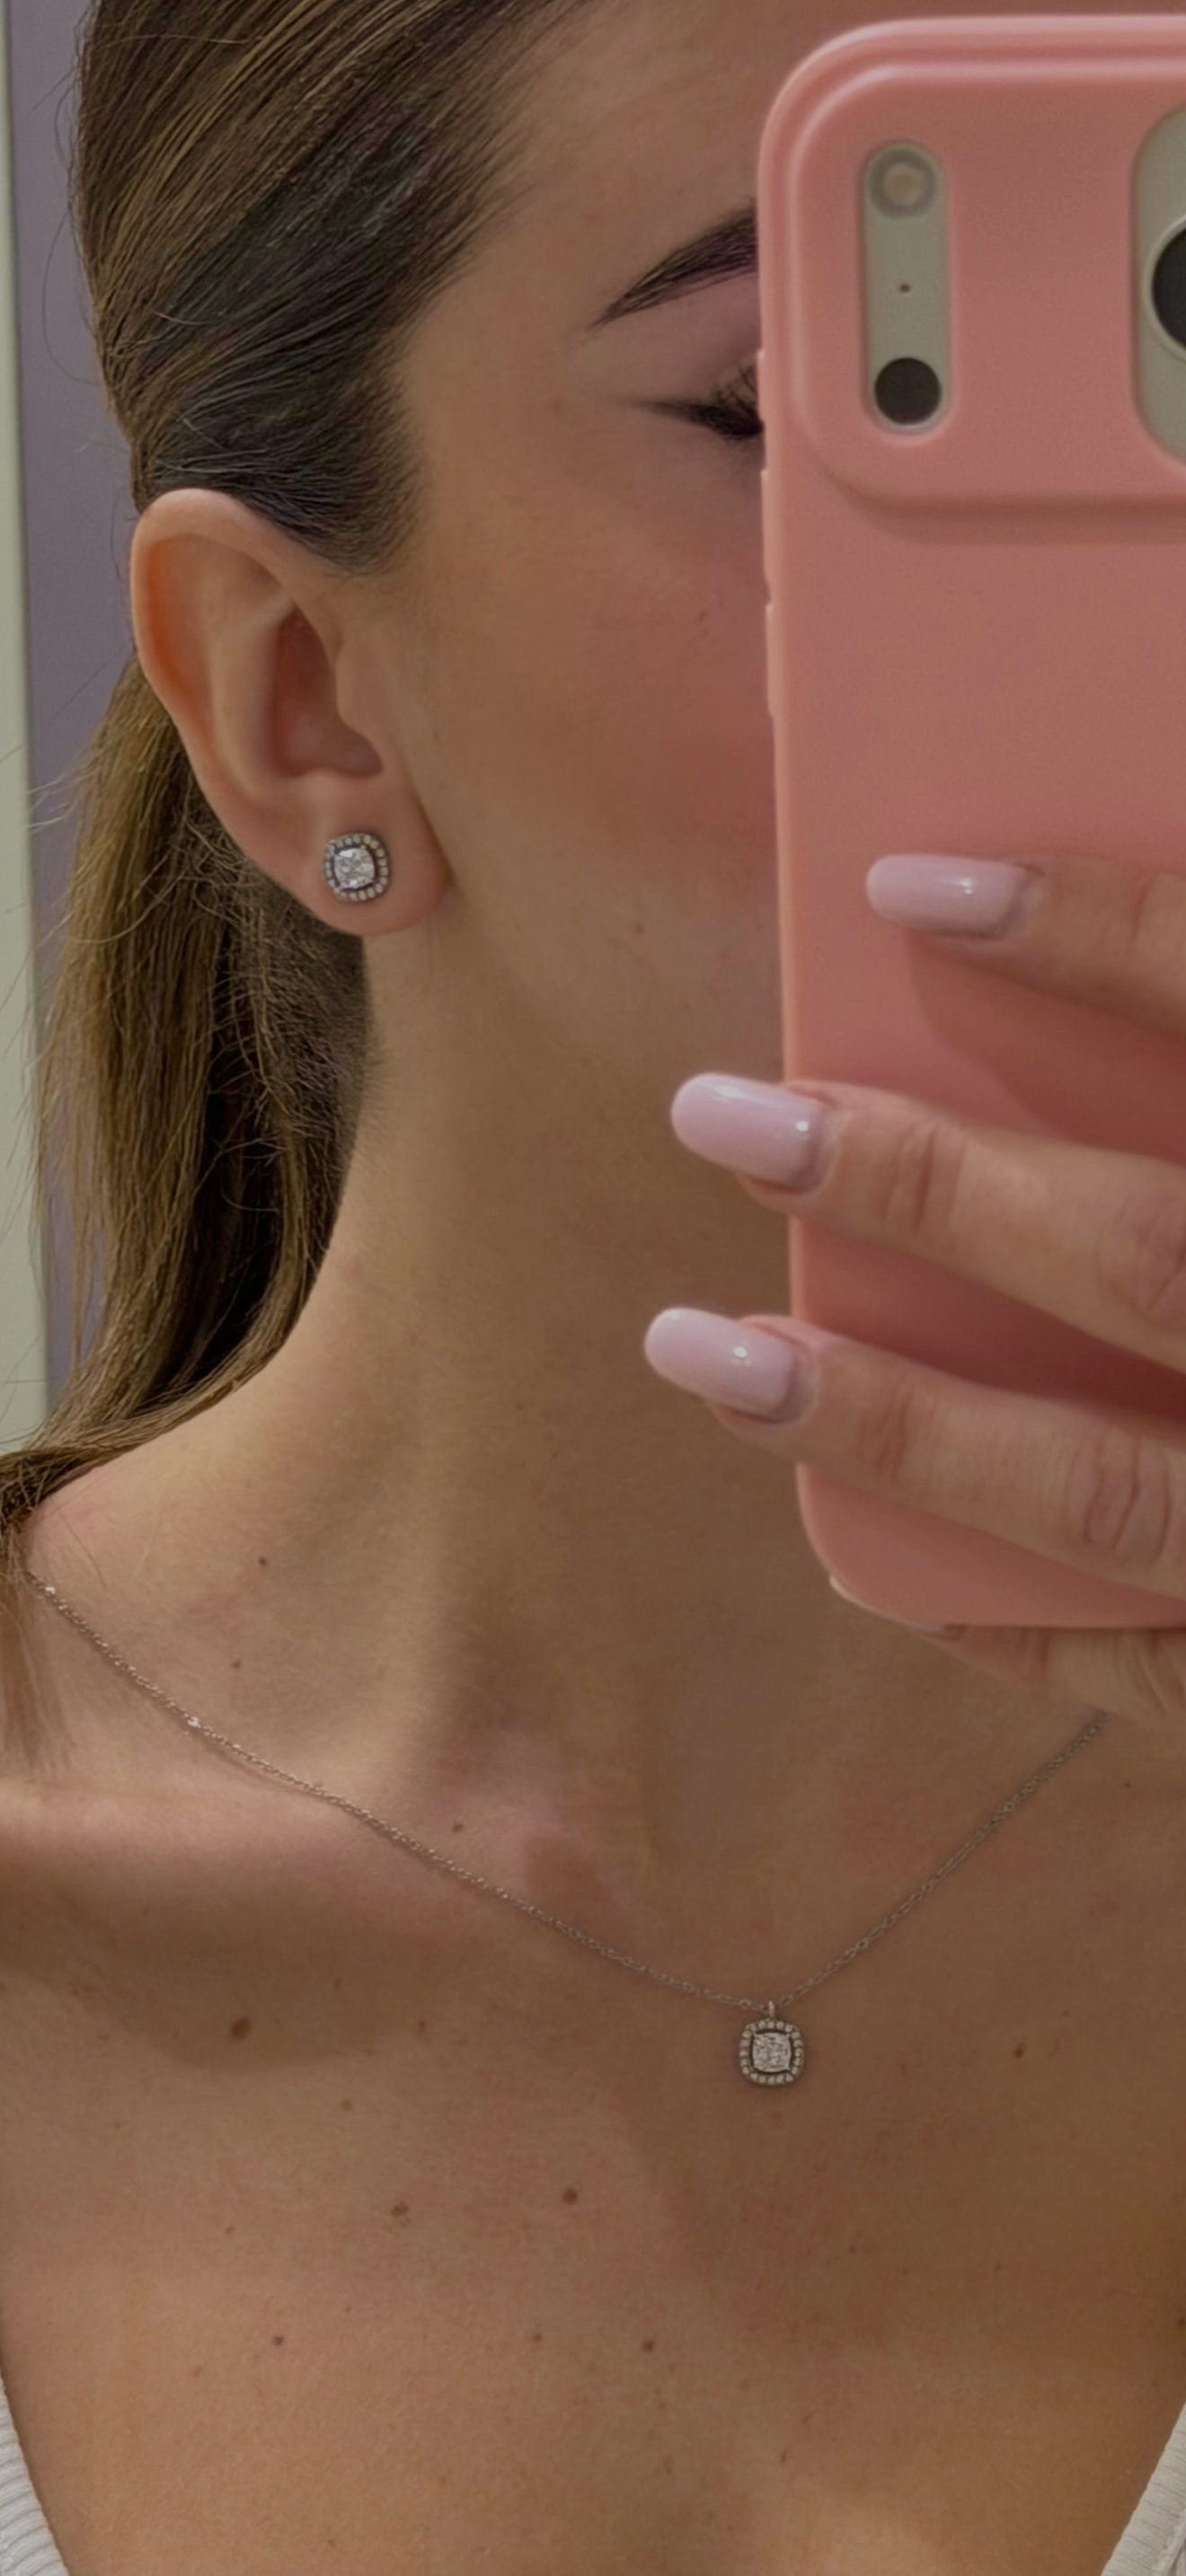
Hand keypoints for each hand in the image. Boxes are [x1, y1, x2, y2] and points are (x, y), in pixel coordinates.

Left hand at [644, 850, 1185, 1728]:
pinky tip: (862, 1559)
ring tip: (702, 1350)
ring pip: (1106, 1487)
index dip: (1109, 942)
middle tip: (731, 1114)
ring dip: (887, 1419)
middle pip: (1155, 1258)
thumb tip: (1124, 966)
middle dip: (930, 1186)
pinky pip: (1144, 1673)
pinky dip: (998, 1622)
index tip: (910, 888)